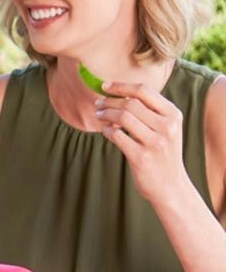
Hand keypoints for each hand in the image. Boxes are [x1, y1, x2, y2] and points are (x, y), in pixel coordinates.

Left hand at [95, 81, 189, 203]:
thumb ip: (150, 112)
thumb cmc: (163, 153)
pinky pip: (117, 136)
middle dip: (109, 101)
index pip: (144, 91)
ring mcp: (154, 142)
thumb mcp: (166, 129)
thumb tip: (118, 95)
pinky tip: (105, 131)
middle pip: (131, 103)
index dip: (121, 86)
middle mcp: (166, 126)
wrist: (170, 186)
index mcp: (173, 115)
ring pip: (122, 117)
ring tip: (98, 115)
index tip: (105, 86)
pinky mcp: (141, 157)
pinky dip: (107, 130)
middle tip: (97, 103)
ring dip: (105, 114)